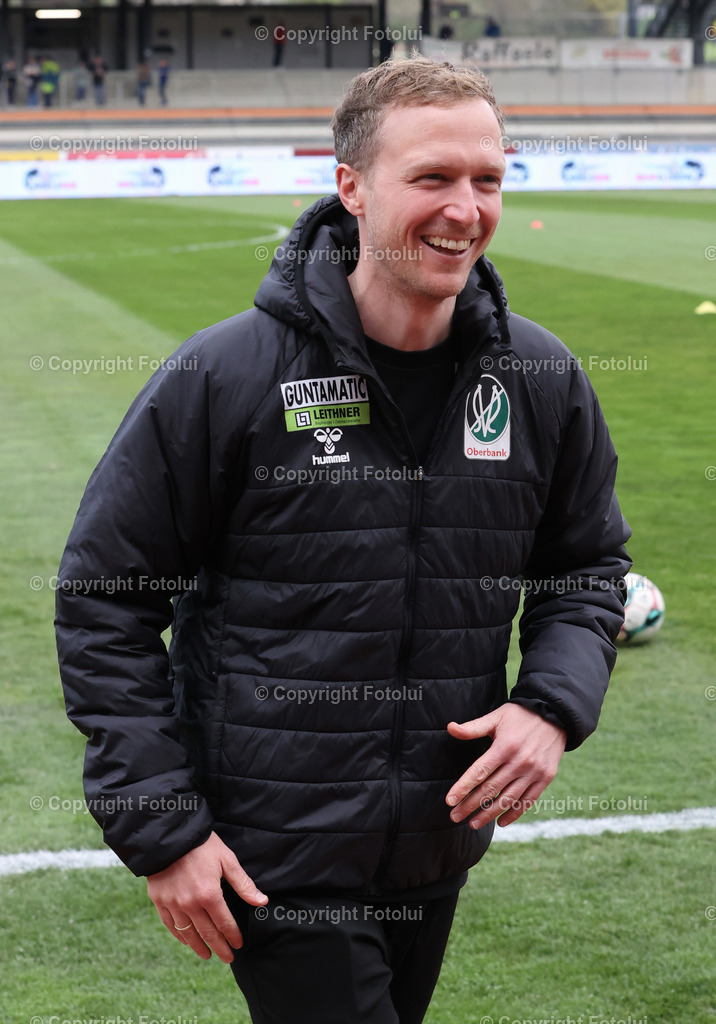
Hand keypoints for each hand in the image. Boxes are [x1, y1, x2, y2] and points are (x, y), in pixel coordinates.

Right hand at [147, 831, 267, 962]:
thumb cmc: (202, 846)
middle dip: (219, 948)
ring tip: (207, 955)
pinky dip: (180, 936)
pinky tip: (187, 941)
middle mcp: (190, 904)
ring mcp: (173, 905)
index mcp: (209, 895)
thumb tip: (261, 901)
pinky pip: (171, 926)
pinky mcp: (160, 902)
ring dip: (199, 947)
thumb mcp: (227, 860)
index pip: (224, 923)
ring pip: (188, 934)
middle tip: (228, 958)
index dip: (233, 936)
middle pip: (207, 933)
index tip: (239, 945)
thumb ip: (243, 884)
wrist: (171, 836)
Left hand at [445, 703, 566, 829]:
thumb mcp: (496, 717)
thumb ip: (473, 727)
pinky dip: (514, 813)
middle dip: (470, 805)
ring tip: (473, 824)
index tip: (450, 801)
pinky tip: (500, 822)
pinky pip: (528, 801)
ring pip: (508, 799)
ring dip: (489, 814)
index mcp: (505, 746)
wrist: (555, 714)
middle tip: (455, 816)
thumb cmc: (520, 715)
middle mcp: (519, 762)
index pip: (479, 772)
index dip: (463, 787)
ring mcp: (534, 772)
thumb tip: (450, 727)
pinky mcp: (545, 778)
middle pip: (491, 789)